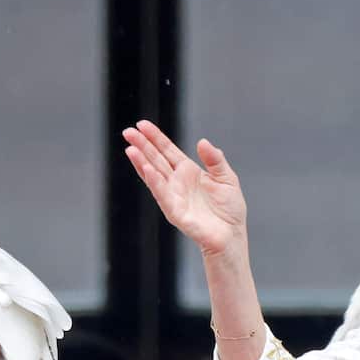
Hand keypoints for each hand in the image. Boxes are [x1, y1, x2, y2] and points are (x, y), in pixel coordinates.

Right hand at [122, 120, 247, 258]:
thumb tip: (202, 141)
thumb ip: (215, 159)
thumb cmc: (229, 210)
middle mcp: (177, 182)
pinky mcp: (175, 211)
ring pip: (153, 175)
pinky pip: (162, 194)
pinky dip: (154, 181)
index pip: (167, 150)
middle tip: (128, 131)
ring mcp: (173, 196)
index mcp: (188, 171)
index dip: (155, 137)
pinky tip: (147, 168)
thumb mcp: (226, 178)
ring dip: (141, 162)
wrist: (231, 235)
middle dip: (142, 145)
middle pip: (156, 159)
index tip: (142, 124)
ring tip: (130, 148)